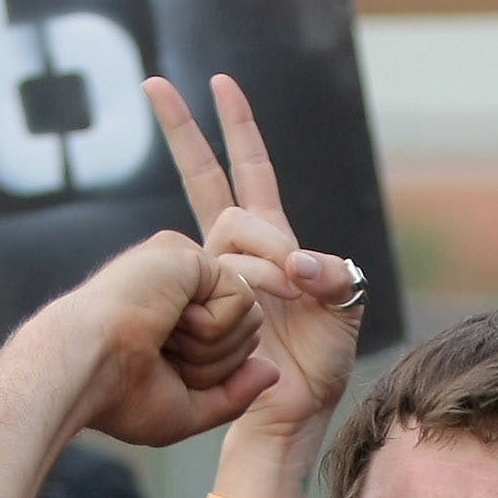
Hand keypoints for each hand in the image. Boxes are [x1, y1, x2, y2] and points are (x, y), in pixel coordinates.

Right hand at [46, 233, 274, 448]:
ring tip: (164, 339)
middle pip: (249, 329)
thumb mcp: (186, 411)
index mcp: (174, 314)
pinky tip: (172, 322)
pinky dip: (213, 327)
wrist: (82, 370)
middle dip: (218, 362)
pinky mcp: (191, 256)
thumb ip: (234, 394)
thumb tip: (273, 370)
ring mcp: (184, 266)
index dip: (212, 373)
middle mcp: (180, 285)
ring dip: (214, 348)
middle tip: (164, 357)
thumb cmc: (117, 396)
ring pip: (250, 314)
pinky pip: (241, 299)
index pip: (233, 341)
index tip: (159, 372)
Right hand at [147, 74, 361, 450]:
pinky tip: (273, 306)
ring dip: (268, 258)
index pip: (251, 171)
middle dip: (181, 130)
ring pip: (230, 229)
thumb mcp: (344, 307)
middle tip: (153, 84)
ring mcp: (217, 272)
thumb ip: (333, 273)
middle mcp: (239, 249)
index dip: (238, 128)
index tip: (220, 84)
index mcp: (274, 241)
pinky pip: (229, 272)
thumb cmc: (316, 367)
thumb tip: (296, 262)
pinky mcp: (209, 301)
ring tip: (293, 297)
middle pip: (205, 178)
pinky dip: (255, 283)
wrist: (288, 412)